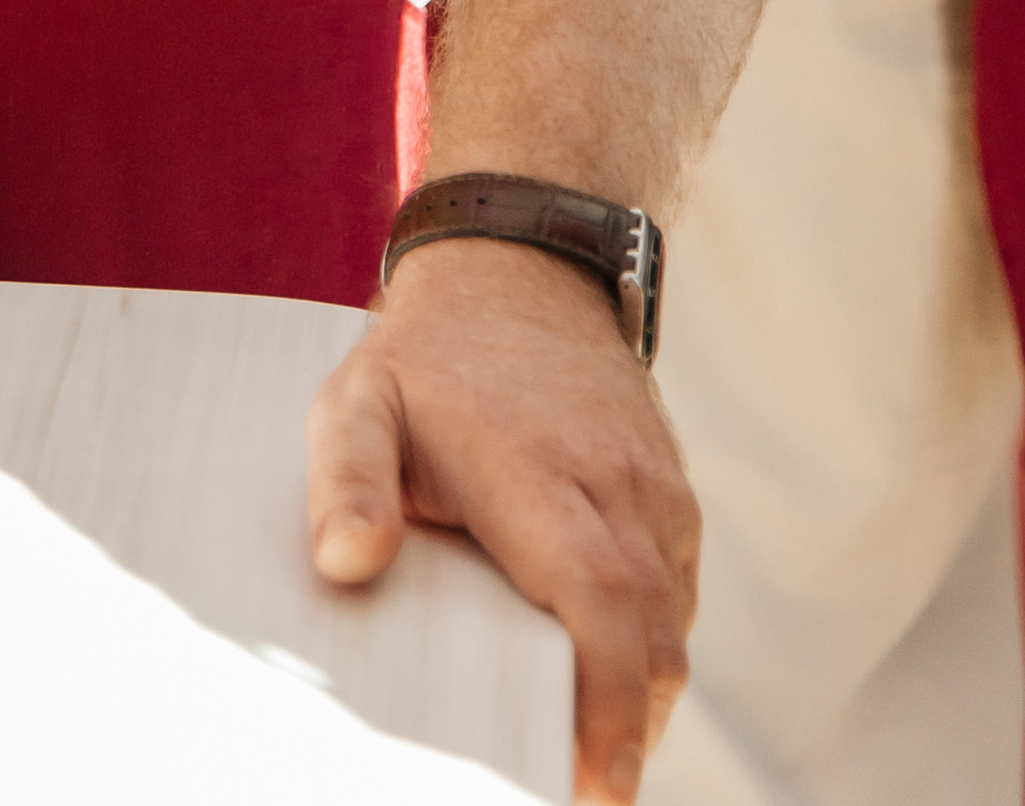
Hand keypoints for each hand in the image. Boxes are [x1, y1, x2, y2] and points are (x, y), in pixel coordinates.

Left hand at [308, 239, 695, 803]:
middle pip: (651, 634)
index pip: (599, 596)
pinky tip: (598, 674)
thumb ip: (345, 481)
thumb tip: (346, 564)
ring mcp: (654, 489)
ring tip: (580, 744)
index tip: (598, 783)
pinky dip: (650, 646)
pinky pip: (678, 592)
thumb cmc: (426, 359)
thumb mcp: (358, 402)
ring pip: (673, 622)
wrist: (519, 272)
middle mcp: (613, 481)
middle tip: (577, 790)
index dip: (611, 701)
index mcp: (534, 469)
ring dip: (641, 695)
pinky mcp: (674, 496)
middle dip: (629, 729)